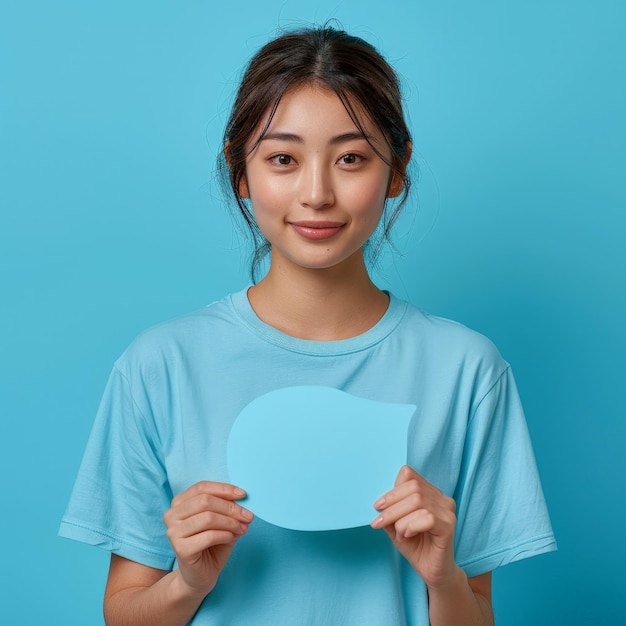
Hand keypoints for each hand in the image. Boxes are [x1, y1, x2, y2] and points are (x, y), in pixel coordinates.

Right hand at [163, 481, 252, 597]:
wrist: (199, 576)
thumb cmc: (210, 545)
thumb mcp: (220, 520)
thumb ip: (227, 507)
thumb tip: (242, 497)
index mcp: (179, 503)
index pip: (202, 487)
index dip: (224, 489)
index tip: (243, 494)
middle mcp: (172, 515)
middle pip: (206, 501)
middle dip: (231, 507)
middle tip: (248, 516)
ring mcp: (173, 532)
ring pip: (208, 518)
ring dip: (231, 522)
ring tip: (243, 528)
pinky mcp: (181, 549)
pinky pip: (209, 536)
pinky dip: (225, 534)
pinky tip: (232, 537)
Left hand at [371, 466, 456, 588]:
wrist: (432, 573)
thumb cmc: (416, 547)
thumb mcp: (396, 526)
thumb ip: (389, 511)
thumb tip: (377, 502)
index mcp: (429, 492)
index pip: (409, 475)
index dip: (392, 489)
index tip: (378, 506)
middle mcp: (441, 498)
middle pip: (412, 487)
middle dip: (391, 505)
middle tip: (379, 522)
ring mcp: (447, 511)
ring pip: (418, 502)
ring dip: (400, 519)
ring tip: (398, 534)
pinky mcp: (449, 525)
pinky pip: (427, 518)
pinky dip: (411, 526)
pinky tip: (408, 535)